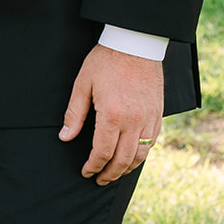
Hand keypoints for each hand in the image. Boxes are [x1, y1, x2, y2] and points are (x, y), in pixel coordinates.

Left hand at [59, 44, 163, 184]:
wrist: (135, 43)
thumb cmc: (106, 60)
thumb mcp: (83, 83)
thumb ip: (74, 113)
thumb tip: (65, 137)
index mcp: (112, 115)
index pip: (102, 152)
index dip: (93, 166)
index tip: (86, 172)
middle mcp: (133, 122)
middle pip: (122, 160)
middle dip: (109, 174)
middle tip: (99, 180)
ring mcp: (148, 119)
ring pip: (140, 156)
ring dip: (126, 169)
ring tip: (114, 173)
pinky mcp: (158, 114)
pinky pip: (151, 143)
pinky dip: (141, 155)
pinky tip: (132, 157)